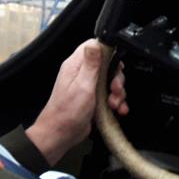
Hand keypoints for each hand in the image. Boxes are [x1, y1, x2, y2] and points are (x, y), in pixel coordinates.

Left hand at [25, 39, 128, 165]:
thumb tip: (95, 43)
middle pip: (106, 65)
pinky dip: (116, 102)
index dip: (108, 52)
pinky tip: (118, 110)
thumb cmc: (67, 111)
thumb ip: (91, 64)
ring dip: (117, 93)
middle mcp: (81, 73)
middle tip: (115, 90)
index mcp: (75, 65)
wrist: (60, 134)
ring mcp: (87, 86)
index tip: (116, 66)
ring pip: (110, 81)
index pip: (93, 46)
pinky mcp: (92, 98)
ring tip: (115, 104)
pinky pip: (108, 95)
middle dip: (116, 78)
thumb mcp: (83, 85)